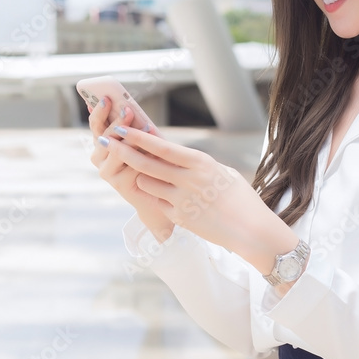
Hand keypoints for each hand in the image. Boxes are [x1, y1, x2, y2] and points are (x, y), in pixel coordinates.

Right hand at [87, 96, 173, 242]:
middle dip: (117, 122)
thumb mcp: (141, 139)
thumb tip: (127, 105)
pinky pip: (128, 165)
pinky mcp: (117, 183)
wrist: (157, 192)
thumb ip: (133, 125)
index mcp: (102, 142)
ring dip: (131, 138)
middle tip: (128, 110)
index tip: (106, 97)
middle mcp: (98, 156)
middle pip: (104, 136)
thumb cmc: (150, 160)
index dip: (99, 110)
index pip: (96, 124)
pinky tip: (153, 149)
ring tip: (146, 128)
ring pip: (116, 151)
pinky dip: (141, 156)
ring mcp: (105, 171)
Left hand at [98, 123, 298, 275]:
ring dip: (140, 176)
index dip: (138, 137)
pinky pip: (156, 203)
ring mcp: (181, 200)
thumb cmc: (240, 198)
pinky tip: (155, 194)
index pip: (162, 146)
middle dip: (123, 151)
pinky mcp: (179, 218)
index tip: (122, 128)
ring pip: (147, 183)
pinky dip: (154, 197)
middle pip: (146, 163)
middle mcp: (188, 179)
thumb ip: (198, 164)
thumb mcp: (222, 172)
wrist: (251, 230)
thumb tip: (177, 154)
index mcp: (200, 162)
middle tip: (107, 142)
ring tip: (139, 172)